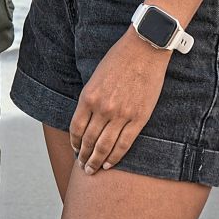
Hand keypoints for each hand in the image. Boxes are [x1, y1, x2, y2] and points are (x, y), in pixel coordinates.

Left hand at [69, 29, 170, 174]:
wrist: (144, 48)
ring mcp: (121, 115)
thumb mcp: (96, 76)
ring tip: (93, 169)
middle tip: (83, 166)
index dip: (74, 143)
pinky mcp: (138, 118)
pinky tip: (109, 163)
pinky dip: (115, 157)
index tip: (75, 149)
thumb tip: (87, 118)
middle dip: (84, 156)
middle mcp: (102, 108)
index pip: (76, 128)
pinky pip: (124, 144)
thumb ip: (91, 98)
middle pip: (89, 141)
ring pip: (104, 146)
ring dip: (96, 161)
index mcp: (88, 96)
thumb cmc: (119, 57)